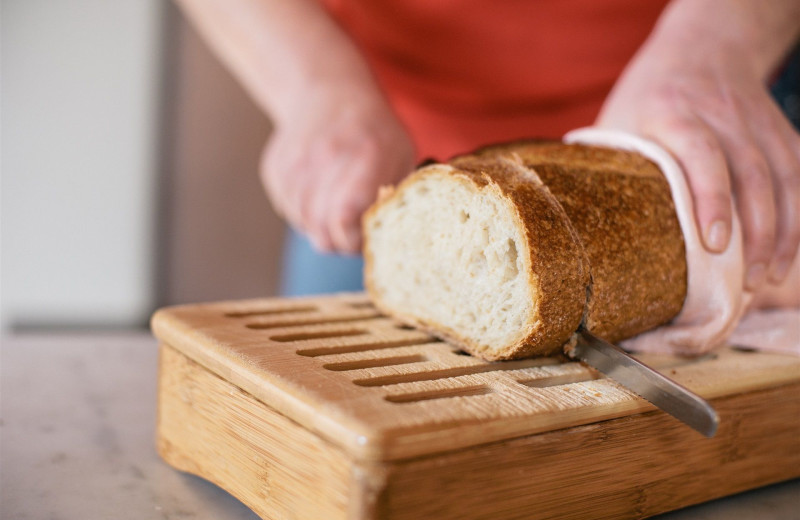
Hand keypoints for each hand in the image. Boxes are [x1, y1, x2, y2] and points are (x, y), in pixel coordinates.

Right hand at [260, 85, 414, 253]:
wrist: (329, 91)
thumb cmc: (375, 132)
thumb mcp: (402, 154)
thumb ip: (396, 196)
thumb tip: (389, 236)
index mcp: (367, 154)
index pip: (346, 217)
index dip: (355, 240)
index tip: (366, 237)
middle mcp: (327, 156)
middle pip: (321, 228)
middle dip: (338, 242)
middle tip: (351, 235)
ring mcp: (296, 161)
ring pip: (302, 222)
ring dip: (320, 228)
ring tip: (336, 212)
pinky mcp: (276, 168)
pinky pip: (287, 210)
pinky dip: (303, 213)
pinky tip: (318, 195)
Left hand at [597, 13, 799, 289]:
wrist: (702, 48)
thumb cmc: (647, 96)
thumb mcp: (618, 120)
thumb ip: (608, 166)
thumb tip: (580, 227)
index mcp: (673, 112)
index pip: (701, 154)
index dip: (711, 199)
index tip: (716, 243)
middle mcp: (723, 116)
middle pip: (753, 173)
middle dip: (756, 232)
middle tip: (744, 282)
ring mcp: (758, 123)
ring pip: (785, 178)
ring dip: (782, 233)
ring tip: (765, 277)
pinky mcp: (780, 131)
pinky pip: (799, 175)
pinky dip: (797, 215)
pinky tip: (786, 251)